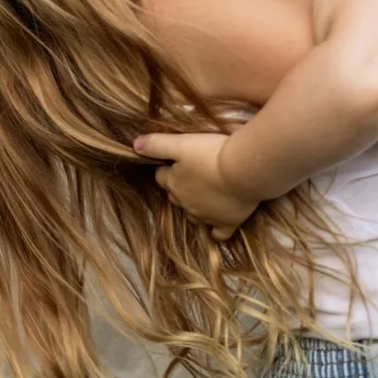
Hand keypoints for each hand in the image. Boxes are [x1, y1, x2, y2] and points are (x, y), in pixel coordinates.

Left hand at [133, 132, 257, 235]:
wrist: (243, 171)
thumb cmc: (211, 154)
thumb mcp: (181, 143)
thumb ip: (157, 144)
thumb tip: (134, 145)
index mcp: (173, 183)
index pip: (162, 177)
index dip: (167, 169)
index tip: (176, 161)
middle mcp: (185, 203)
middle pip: (176, 196)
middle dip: (180, 188)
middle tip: (194, 174)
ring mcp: (206, 216)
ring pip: (193, 216)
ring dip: (196, 207)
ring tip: (205, 196)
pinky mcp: (227, 223)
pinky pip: (218, 234)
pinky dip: (216, 231)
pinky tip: (218, 226)